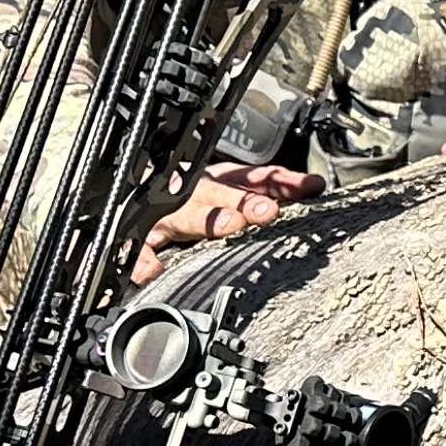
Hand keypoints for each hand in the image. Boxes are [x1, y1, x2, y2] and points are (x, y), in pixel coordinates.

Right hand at [133, 161, 320, 284]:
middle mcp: (192, 193)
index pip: (253, 176)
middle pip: (218, 193)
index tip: (308, 188)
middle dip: (243, 200)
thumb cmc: (190, 195)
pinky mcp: (140, 238)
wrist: (129, 194)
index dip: (281, 181)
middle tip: (268, 211)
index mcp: (217, 180)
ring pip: (183, 215)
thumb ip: (273, 187)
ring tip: (229, 227)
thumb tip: (315, 186)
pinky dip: (143, 258)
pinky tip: (155, 269)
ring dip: (206, 220)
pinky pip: (138, 249)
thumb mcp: (231, 185)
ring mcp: (164, 216)